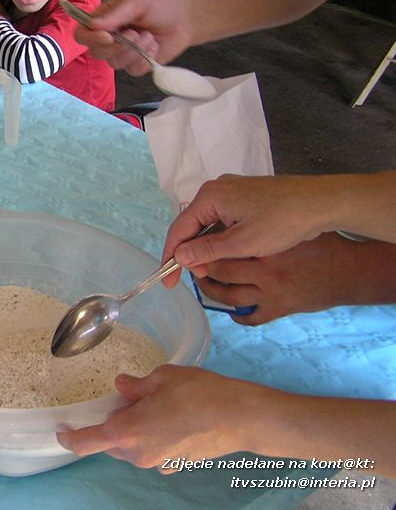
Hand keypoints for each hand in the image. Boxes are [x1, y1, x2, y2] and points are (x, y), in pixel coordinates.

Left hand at [57, 365, 265, 468]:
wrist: (242, 417)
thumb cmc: (200, 393)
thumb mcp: (162, 378)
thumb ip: (135, 386)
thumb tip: (121, 386)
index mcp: (129, 432)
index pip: (87, 442)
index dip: (70, 438)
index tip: (61, 431)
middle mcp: (140, 453)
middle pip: (111, 442)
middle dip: (111, 424)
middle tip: (123, 400)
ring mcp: (159, 462)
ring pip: (132, 447)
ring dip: (132, 429)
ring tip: (152, 404)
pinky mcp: (175, 465)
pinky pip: (152, 450)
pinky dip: (151, 436)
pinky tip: (169, 417)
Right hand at [76, 0, 192, 76]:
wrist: (184, 19)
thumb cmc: (160, 5)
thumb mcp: (137, 1)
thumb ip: (115, 13)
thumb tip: (92, 25)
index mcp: (104, 20)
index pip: (82, 34)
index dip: (90, 38)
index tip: (107, 36)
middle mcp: (108, 39)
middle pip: (96, 52)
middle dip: (117, 46)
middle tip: (135, 33)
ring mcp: (121, 54)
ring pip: (114, 63)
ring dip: (134, 50)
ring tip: (149, 36)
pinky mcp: (135, 65)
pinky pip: (132, 70)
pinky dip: (146, 58)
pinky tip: (154, 46)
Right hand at [160, 175, 332, 286]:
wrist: (323, 202)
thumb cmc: (283, 220)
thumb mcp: (243, 242)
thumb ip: (207, 251)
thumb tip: (179, 258)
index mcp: (210, 196)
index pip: (179, 229)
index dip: (171, 257)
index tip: (168, 282)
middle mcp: (217, 190)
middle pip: (192, 226)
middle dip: (191, 254)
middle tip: (196, 279)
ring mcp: (232, 192)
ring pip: (208, 225)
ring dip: (207, 248)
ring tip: (210, 271)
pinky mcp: (246, 198)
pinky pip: (223, 221)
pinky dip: (221, 240)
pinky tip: (227, 255)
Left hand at [194, 232, 395, 324]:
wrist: (350, 272)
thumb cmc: (319, 244)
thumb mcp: (288, 231)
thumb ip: (257, 229)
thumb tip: (223, 225)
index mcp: (266, 248)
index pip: (222, 248)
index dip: (203, 249)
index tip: (192, 248)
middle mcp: (267, 272)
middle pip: (220, 273)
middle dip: (202, 269)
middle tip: (194, 264)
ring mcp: (272, 293)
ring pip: (228, 297)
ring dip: (210, 291)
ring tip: (204, 283)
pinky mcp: (280, 309)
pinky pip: (249, 318)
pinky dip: (235, 314)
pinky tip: (228, 307)